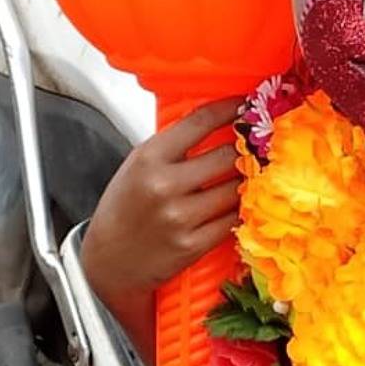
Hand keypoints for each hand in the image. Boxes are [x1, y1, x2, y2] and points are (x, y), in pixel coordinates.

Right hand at [80, 97, 242, 311]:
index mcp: (148, 158)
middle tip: (256, 145)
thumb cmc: (124, 210)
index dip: (229, 109)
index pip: (199, 122)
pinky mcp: (192, 245)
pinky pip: (232, 220)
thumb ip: (171, 147)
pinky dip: (239, 210)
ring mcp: (180, 218)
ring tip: (250, 175)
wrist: (109, 261)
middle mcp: (164, 186)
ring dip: (246, 181)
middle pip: (226, 155)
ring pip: (234, 189)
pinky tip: (239, 203)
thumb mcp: (137, 166)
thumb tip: (216, 123)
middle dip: (245, 148)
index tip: (245, 103)